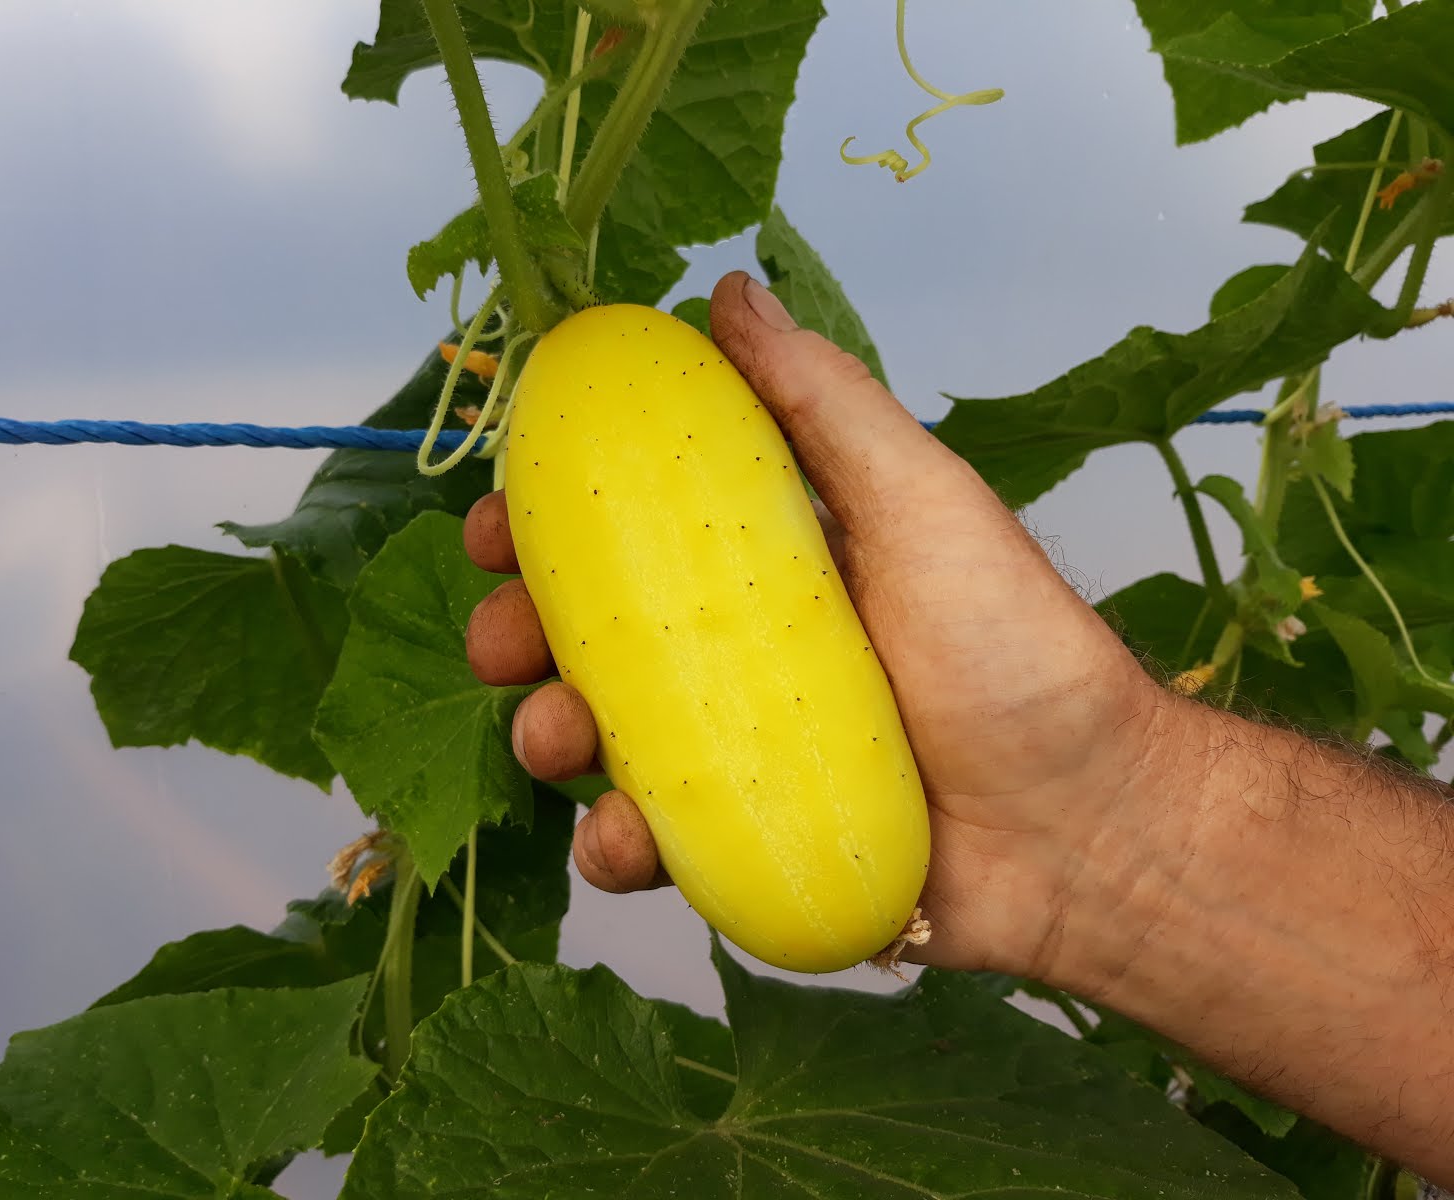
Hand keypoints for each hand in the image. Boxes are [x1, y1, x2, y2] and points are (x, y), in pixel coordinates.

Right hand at [464, 270, 1170, 976]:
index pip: (632, 532)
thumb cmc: (1016, 649)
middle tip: (502, 644)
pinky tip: (622, 839)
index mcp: (768, 566)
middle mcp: (741, 654)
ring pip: (604, 740)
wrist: (1087, 827)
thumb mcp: (919, 500)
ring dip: (550, 736)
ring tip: (556, 741)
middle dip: (523, 636)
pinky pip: (653, 843)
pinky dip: (615, 844)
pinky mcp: (748, 844)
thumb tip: (731, 290)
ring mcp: (740, 754)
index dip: (550, 526)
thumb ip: (822, 402)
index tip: (496, 524)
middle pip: (594, 636)